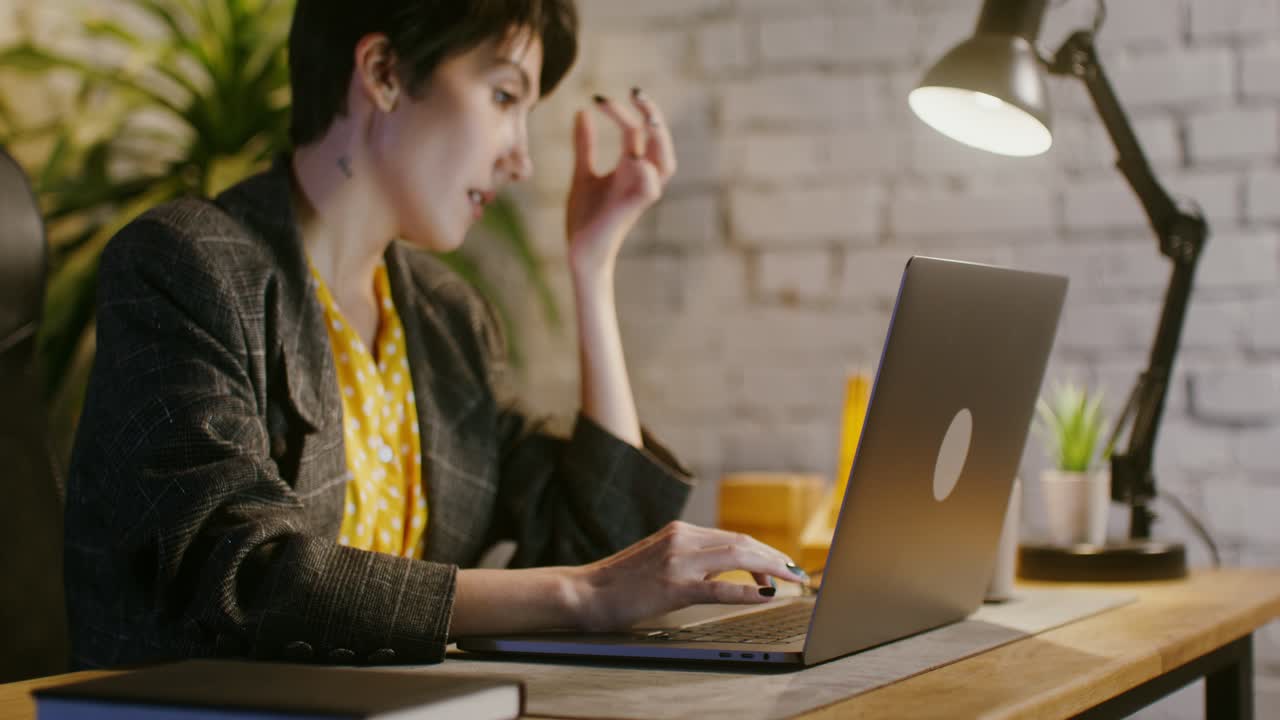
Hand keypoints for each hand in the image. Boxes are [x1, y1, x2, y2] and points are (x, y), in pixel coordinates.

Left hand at [565, 89, 676, 272]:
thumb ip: (585, 145)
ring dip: (659, 140)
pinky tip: (632, 159)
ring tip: (646, 120)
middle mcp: (641, 178)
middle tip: (636, 92)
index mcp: (631, 167)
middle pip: (660, 141)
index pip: (636, 131)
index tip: (597, 98)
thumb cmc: (586, 218)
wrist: (580, 252)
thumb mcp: (583, 173)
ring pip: (665, 163)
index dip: (621, 111)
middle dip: (653, 115)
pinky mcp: (631, 210)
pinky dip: (646, 172)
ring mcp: (639, 194)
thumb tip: (583, 110)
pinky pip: (650, 188)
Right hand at [568, 521, 808, 631]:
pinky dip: (747, 590)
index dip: (764, 552)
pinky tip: (766, 595)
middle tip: (797, 575)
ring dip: (771, 569)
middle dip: (775, 559)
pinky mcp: (673, 585)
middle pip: (743, 543)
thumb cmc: (621, 583)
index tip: (783, 566)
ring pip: (738, 557)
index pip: (734, 537)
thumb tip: (729, 574)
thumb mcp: (661, 560)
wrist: (585, 592)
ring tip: (791, 582)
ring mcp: (678, 560)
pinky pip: (719, 587)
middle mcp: (682, 539)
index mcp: (680, 531)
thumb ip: (694, 561)